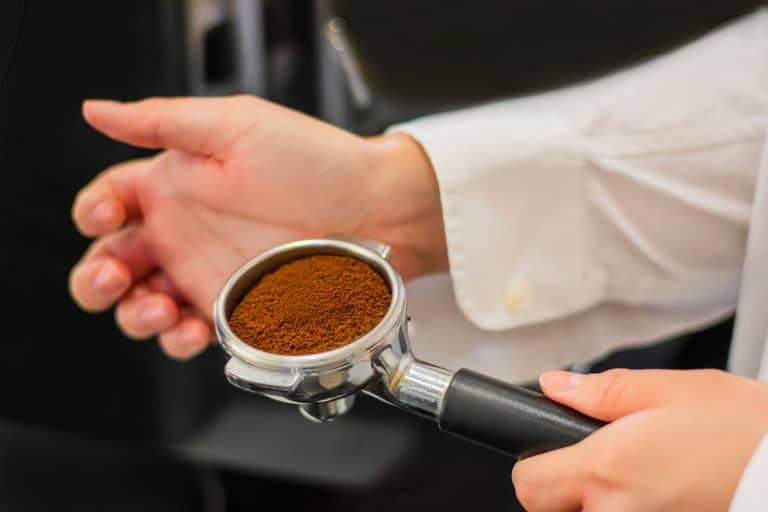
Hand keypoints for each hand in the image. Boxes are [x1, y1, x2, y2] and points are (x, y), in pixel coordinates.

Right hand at [69, 96, 446, 359]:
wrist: (374, 211)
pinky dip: (177, 339)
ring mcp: (207, 275)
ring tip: (157, 307)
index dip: (93, 211)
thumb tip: (98, 110)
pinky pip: (188, 333)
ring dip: (134, 315)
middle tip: (114, 277)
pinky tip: (190, 328)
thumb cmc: (316, 162)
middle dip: (98, 277)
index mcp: (177, 184)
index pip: (109, 200)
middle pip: (112, 262)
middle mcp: (186, 233)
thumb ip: (163, 122)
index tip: (104, 216)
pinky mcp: (234, 310)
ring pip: (141, 306)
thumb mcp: (236, 126)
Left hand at [512, 369, 767, 511]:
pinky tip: (659, 490)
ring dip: (600, 502)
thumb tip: (555, 386)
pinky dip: (630, 508)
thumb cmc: (746, 430)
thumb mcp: (671, 390)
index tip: (544, 451)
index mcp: (608, 469)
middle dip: (564, 488)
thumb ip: (602, 391)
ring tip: (638, 473)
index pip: (529, 485)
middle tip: (598, 461)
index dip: (530, 465)